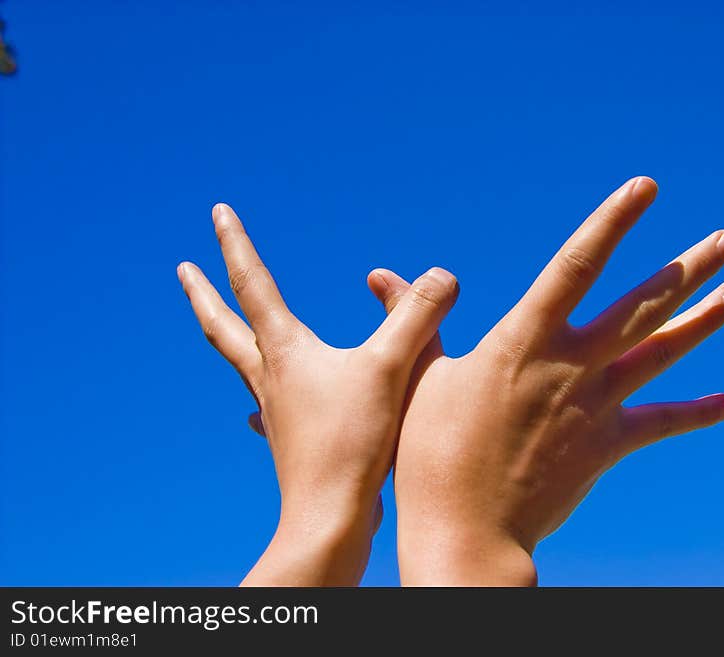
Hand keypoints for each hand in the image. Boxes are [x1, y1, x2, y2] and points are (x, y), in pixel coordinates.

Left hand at [178, 203, 458, 584]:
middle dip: (203, 294)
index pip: (252, 283)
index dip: (233, 243)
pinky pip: (268, 407)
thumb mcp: (392, 368)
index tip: (216, 211)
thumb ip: (419, 316)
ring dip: (230, 338)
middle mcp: (271, 378)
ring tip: (224, 329)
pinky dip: (261, 395)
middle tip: (182, 271)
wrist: (330, 520)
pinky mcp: (289, 441)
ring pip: (243, 365)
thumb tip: (444, 274)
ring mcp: (275, 412)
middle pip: (224, 327)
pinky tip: (258, 409)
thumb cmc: (355, 444)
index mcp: (286, 352)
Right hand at [370, 177, 723, 584]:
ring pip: (662, 352)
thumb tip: (381, 276)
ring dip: (705, 319)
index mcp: (524, 339)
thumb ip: (416, 319)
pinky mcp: (606, 446)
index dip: (612, 222)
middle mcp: (570, 363)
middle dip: (687, 268)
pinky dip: (696, 413)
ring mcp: (594, 404)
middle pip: (642, 305)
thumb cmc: (428, 450)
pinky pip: (660, 423)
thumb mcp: (418, 375)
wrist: (465, 528)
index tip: (644, 188)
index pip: (576, 264)